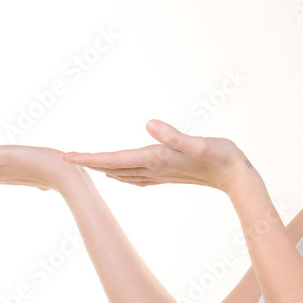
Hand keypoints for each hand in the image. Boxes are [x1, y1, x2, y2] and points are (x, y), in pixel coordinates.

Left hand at [62, 119, 248, 192]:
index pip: (114, 159)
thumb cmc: (222, 156)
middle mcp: (154, 167)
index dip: (89, 158)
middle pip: (113, 167)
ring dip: (103, 168)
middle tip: (64, 158)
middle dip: (89, 163)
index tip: (66, 157)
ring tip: (85, 163)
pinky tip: (120, 174)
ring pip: (123, 172)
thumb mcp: (199, 142)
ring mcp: (161, 173)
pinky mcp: (169, 173)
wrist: (238, 177)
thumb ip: (174, 136)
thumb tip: (148, 125)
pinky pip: (138, 175)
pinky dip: (123, 173)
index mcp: (155, 158)